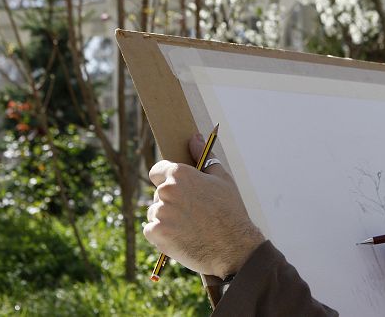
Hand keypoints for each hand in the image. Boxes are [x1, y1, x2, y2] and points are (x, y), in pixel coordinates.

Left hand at [144, 134, 264, 277]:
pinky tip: (182, 236)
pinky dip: (163, 235)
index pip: (158, 170)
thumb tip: (194, 138)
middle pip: (159, 193)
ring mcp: (159, 213)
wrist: (233, 247)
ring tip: (190, 226)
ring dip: (167, 218)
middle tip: (194, 213)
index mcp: (180, 174)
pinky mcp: (155, 233)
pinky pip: (152, 230)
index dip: (168, 179)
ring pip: (156, 212)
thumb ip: (204, 157)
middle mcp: (166, 191)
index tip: (179, 189)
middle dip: (172, 201)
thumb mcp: (221, 179)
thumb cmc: (230, 211)